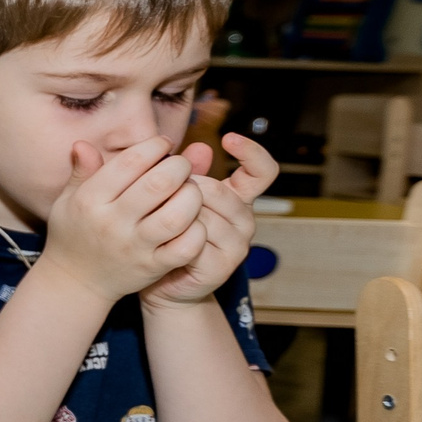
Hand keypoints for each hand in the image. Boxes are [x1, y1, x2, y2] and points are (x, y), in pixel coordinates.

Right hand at [40, 137, 207, 307]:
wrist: (76, 282)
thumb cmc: (75, 232)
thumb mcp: (68, 199)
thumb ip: (80, 171)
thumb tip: (83, 143)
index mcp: (90, 200)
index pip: (130, 162)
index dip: (154, 146)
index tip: (163, 144)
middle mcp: (112, 223)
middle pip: (159, 184)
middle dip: (179, 166)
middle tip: (181, 166)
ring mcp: (135, 247)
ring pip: (177, 215)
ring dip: (192, 196)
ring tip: (190, 191)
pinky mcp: (152, 267)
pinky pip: (186, 247)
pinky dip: (197, 230)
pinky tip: (193, 221)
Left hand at [142, 134, 278, 308]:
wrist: (162, 282)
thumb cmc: (166, 233)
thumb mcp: (174, 198)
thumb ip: (186, 173)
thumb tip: (199, 146)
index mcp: (238, 199)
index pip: (262, 172)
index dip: (252, 152)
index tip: (228, 138)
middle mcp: (245, 221)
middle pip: (216, 190)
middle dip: (183, 190)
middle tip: (160, 201)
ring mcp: (237, 246)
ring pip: (201, 215)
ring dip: (173, 214)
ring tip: (159, 223)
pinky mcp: (221, 266)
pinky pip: (194, 240)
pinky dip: (173, 237)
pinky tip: (163, 240)